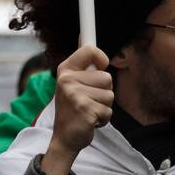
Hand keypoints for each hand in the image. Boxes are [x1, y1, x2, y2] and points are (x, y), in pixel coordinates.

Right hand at [41, 44, 112, 174]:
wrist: (64, 139)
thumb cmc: (72, 109)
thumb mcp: (72, 83)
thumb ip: (81, 64)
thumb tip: (83, 36)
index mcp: (65, 70)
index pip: (89, 49)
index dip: (101, 57)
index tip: (102, 64)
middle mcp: (68, 80)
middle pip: (107, 77)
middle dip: (104, 92)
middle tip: (88, 101)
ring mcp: (75, 95)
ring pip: (110, 95)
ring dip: (104, 107)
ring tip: (88, 111)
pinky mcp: (85, 110)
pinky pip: (108, 111)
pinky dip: (103, 119)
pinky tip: (90, 121)